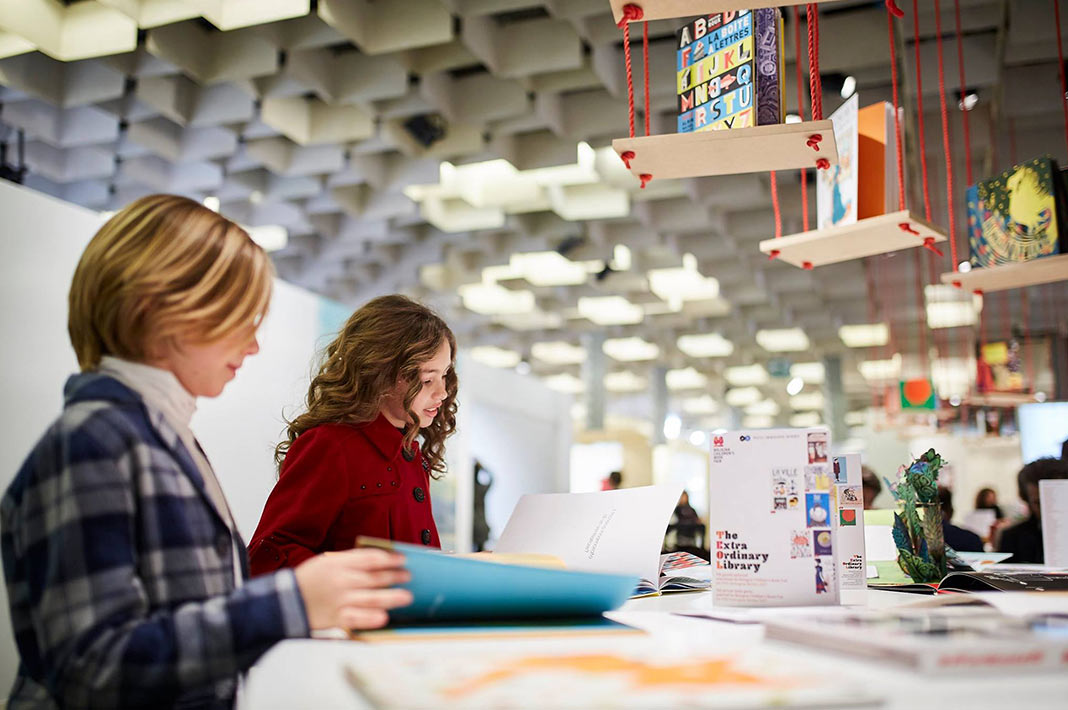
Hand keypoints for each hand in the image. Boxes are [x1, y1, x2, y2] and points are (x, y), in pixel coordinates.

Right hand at [294, 549, 411, 629]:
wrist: (285, 600)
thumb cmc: (308, 579)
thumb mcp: (327, 561)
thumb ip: (350, 560)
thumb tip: (377, 559)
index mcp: (338, 563)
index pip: (370, 558)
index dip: (390, 558)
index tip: (403, 559)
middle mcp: (341, 581)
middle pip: (374, 578)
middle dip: (394, 576)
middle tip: (408, 576)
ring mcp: (339, 600)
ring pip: (370, 598)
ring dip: (391, 597)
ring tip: (406, 596)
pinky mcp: (336, 618)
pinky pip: (357, 618)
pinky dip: (371, 618)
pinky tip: (384, 617)